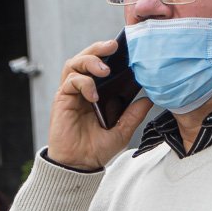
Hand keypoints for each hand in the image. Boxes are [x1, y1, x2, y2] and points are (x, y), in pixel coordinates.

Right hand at [47, 39, 152, 170]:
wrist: (80, 164)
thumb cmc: (97, 149)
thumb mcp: (123, 130)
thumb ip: (134, 114)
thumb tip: (149, 99)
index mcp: (98, 93)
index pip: (102, 64)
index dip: (111, 54)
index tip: (126, 49)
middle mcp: (84, 89)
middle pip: (86, 57)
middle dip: (99, 48)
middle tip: (113, 45)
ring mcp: (72, 93)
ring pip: (75, 63)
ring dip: (90, 61)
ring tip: (104, 69)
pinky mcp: (62, 99)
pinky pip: (70, 81)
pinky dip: (83, 82)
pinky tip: (93, 94)